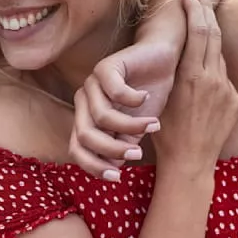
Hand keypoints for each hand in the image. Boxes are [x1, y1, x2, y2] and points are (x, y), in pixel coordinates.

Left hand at [69, 40, 176, 176]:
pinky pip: (115, 92)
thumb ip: (123, 147)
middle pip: (85, 135)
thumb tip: (113, 168)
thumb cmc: (148, 96)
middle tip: (138, 153)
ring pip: (102, 116)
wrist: (161, 60)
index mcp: (86, 118)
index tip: (117, 177)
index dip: (93, 166)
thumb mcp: (137, 129)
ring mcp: (91, 83)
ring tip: (154, 125)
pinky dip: (134, 101)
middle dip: (113, 149)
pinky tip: (146, 97)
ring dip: (131, 126)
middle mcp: (83, 101)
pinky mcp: (105, 66)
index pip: (76, 149)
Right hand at [150, 0, 237, 169]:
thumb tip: (184, 50)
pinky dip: (213, 67)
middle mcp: (213, 80)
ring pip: (219, 55)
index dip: (195, 11)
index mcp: (192, 77)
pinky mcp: (234, 101)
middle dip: (207, 11)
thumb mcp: (163, 98)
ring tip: (203, 19)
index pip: (199, 33)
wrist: (190, 162)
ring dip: (210, 37)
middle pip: (214, 35)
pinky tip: (204, 67)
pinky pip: (223, 77)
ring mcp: (227, 91)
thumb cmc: (165, 133)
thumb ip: (177, 73)